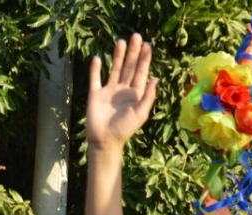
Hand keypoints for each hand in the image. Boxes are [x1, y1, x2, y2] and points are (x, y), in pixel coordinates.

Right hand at [86, 34, 158, 149]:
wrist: (105, 140)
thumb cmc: (125, 129)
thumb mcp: (140, 113)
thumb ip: (148, 96)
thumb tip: (156, 78)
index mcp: (136, 94)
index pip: (141, 73)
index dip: (145, 59)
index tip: (148, 46)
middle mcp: (123, 90)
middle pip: (129, 67)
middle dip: (134, 53)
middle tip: (137, 36)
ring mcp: (109, 91)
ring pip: (115, 69)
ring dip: (118, 56)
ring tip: (121, 41)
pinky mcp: (95, 94)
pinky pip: (95, 79)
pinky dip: (96, 69)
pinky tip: (98, 58)